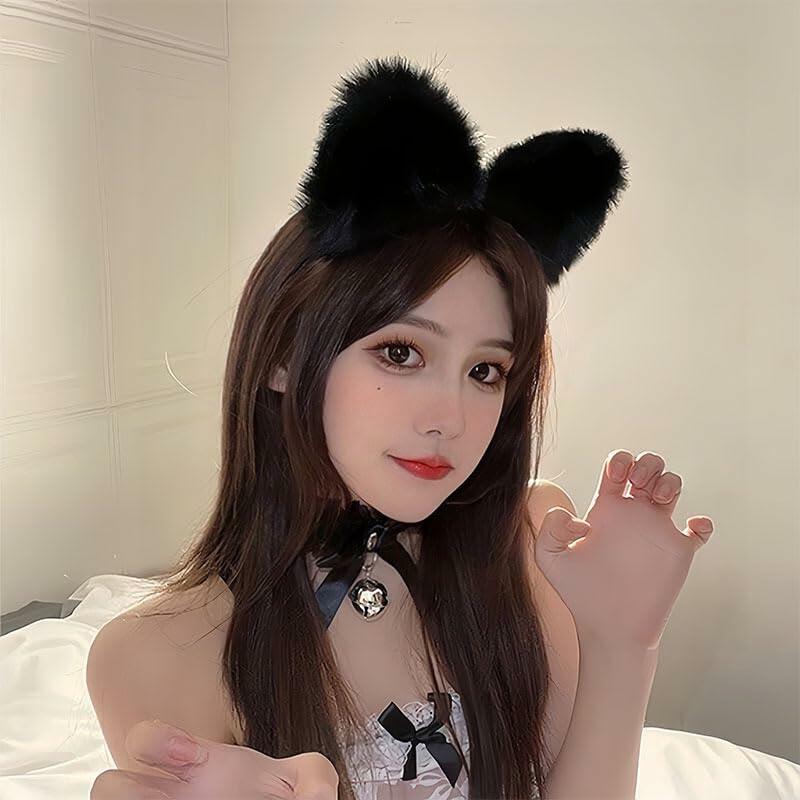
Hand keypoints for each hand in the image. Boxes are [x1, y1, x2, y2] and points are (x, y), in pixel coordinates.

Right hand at [90, 719, 338, 799]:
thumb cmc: (278, 799)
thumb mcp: (305, 781)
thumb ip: (315, 776)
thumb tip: (319, 798)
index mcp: (195, 767)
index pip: (147, 740)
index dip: (157, 742)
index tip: (189, 756)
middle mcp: (169, 796)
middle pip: (108, 785)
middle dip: (124, 790)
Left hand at [534, 449, 714, 650]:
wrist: (607, 628)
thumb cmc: (578, 594)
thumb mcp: (550, 558)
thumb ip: (551, 528)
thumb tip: (580, 519)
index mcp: (606, 510)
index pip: (617, 467)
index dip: (620, 460)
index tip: (616, 477)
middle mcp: (632, 515)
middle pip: (648, 467)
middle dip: (648, 463)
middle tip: (638, 483)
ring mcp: (656, 531)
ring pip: (673, 487)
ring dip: (670, 481)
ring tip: (658, 498)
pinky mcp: (678, 552)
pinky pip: (700, 530)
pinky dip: (703, 524)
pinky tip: (691, 528)